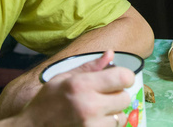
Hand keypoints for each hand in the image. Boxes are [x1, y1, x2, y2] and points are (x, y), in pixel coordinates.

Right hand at [0, 50, 133, 125]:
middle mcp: (89, 106)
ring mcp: (92, 125)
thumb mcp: (64, 77)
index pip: (124, 78)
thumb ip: (91, 66)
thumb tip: (111, 53)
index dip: (124, 77)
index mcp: (82, 85)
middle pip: (125, 98)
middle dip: (117, 95)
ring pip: (121, 116)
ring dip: (113, 112)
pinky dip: (108, 123)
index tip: (117, 79)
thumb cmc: (47, 101)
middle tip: (103, 96)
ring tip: (96, 110)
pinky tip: (95, 120)